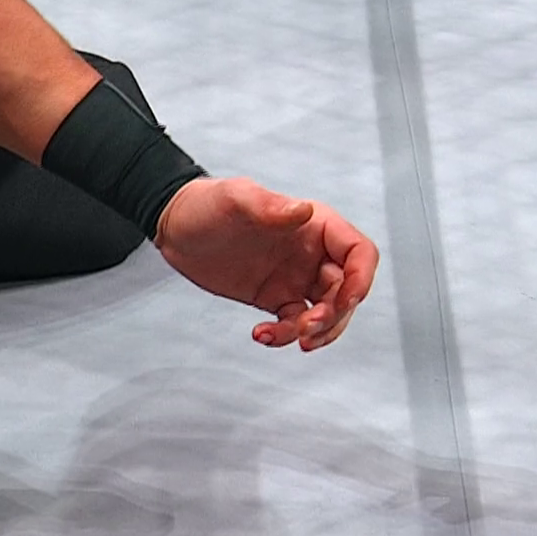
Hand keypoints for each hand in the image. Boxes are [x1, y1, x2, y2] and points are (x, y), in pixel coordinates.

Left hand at [154, 176, 378, 350]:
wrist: (175, 227)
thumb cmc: (207, 203)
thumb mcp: (236, 199)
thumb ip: (269, 206)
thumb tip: (304, 211)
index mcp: (316, 225)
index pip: (359, 253)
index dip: (361, 278)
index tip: (345, 301)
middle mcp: (312, 252)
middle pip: (347, 290)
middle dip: (334, 315)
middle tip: (306, 328)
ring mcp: (295, 277)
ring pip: (326, 312)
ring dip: (316, 331)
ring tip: (286, 336)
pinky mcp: (275, 297)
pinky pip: (294, 322)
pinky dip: (285, 335)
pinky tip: (261, 335)